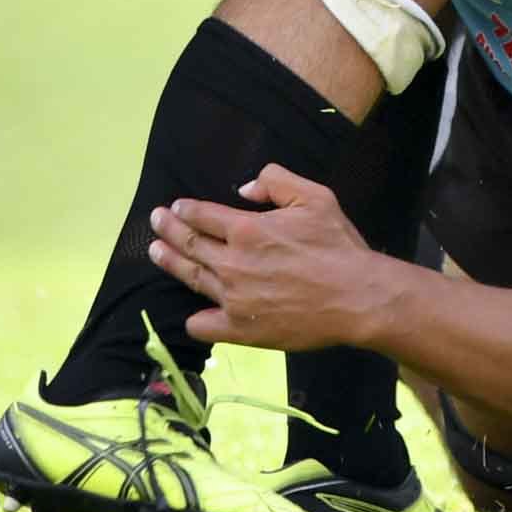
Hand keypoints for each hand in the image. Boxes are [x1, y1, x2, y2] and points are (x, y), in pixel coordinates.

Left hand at [147, 164, 383, 350]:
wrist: (355, 297)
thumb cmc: (337, 246)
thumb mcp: (314, 197)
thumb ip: (276, 181)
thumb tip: (243, 189)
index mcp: (246, 230)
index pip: (201, 216)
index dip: (185, 209)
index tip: (176, 206)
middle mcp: (231, 264)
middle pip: (188, 244)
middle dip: (167, 229)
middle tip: (156, 221)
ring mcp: (232, 299)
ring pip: (190, 278)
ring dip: (169, 262)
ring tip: (156, 252)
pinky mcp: (240, 330)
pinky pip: (203, 325)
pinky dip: (195, 318)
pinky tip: (194, 312)